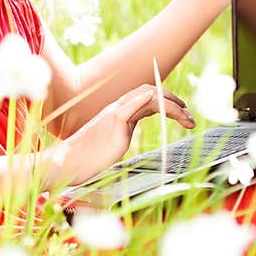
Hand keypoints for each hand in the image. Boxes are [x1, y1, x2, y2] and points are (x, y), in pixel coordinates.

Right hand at [55, 85, 194, 185]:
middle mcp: (117, 109)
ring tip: (187, 117)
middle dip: (173, 99)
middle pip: (150, 92)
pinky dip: (146, 102)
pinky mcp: (114, 127)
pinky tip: (160, 103)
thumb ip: (121, 133)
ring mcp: (116, 116)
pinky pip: (131, 109)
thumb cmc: (86, 157)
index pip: (145, 96)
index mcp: (117, 112)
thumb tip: (128, 135)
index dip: (165, 99)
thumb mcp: (109, 142)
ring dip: (172, 105)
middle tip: (188, 113)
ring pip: (147, 98)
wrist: (67, 162)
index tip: (181, 110)